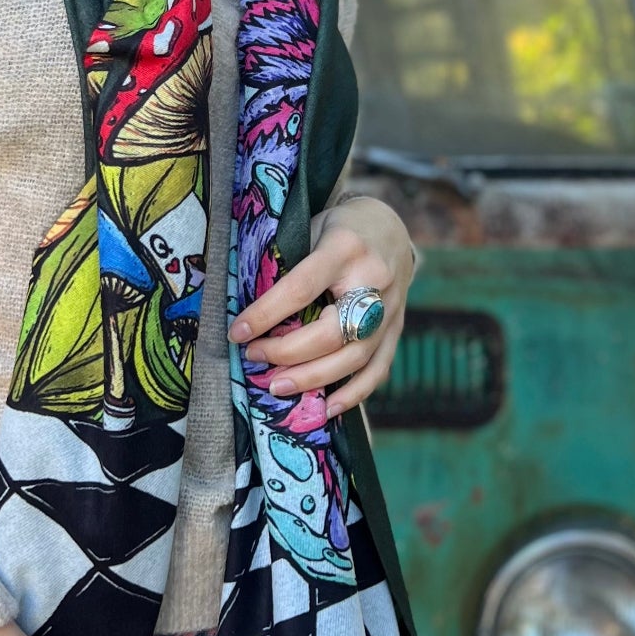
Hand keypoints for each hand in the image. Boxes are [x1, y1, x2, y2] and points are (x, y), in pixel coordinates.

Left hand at [227, 195, 415, 420]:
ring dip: (312, 379)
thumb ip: (290, 265)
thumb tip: (251, 311)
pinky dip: (354, 393)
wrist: (390, 227)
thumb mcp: (312, 229)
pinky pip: (379, 368)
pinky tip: (328, 408)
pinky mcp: (398, 327)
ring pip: (354, 357)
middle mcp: (374, 281)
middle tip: (253, 356)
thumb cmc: (338, 229)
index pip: (301, 289)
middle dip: (286, 352)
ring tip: (276, 387)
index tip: (236, 332)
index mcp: (345, 249)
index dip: (266, 314)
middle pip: (331, 332)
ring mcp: (391, 308)